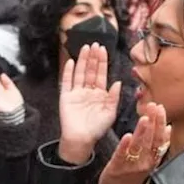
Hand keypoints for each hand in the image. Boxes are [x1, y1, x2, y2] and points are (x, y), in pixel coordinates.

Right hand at [57, 44, 122, 164]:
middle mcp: (88, 91)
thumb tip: (118, 82)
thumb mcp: (110, 113)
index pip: (101, 74)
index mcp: (100, 94)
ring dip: (82, 60)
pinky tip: (70, 62)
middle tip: (95, 44)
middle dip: (93, 57)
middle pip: (90, 70)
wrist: (81, 140)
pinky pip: (66, 82)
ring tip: (85, 48)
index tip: (103, 49)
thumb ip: (114, 97)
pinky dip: (68, 72)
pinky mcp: (66, 97)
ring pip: (79, 73)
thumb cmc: (97, 129)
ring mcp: (76, 93)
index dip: (102, 62)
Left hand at [98, 102, 169, 183]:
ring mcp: (131, 165)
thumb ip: (158, 145)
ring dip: (142, 132)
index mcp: (152, 158)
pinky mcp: (117, 167)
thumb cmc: (132, 175)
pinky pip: (122, 155)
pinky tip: (128, 136)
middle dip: (154, 122)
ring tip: (144, 118)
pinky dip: (125, 146)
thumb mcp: (149, 160)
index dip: (161, 123)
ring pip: (139, 146)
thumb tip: (168, 128)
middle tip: (154, 106)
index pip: (160, 139)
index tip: (161, 108)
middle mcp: (145, 161)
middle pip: (152, 140)